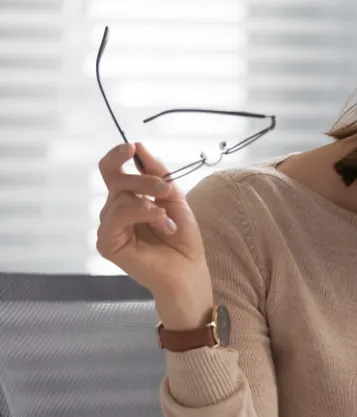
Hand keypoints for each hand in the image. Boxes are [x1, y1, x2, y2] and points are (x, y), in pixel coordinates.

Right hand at [96, 143, 213, 329]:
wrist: (189, 270)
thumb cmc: (182, 238)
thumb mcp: (174, 198)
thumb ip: (157, 173)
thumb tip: (139, 147)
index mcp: (128, 198)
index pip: (111, 170)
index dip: (117, 155)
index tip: (132, 147)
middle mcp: (114, 210)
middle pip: (116, 179)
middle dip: (143, 179)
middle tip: (166, 189)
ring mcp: (109, 227)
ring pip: (120, 196)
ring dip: (149, 200)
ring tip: (168, 216)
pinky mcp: (107, 243)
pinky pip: (118, 215)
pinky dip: (145, 214)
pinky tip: (164, 226)